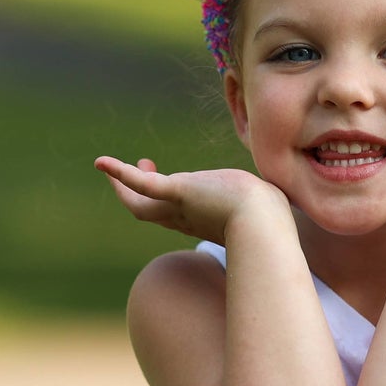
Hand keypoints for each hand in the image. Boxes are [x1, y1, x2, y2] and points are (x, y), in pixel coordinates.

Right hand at [94, 155, 291, 244]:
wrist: (265, 222)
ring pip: (140, 204)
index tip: (171, 178)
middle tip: (143, 164)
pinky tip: (101, 162)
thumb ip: (266, 203)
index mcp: (204, 221)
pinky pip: (141, 186)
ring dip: (124, 184)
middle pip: (152, 212)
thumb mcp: (265, 205)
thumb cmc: (272, 218)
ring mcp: (179, 207)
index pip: (178, 212)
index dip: (169, 201)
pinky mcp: (177, 193)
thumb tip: (284, 201)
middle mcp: (187, 218)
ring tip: (106, 166)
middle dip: (143, 190)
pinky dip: (120, 175)